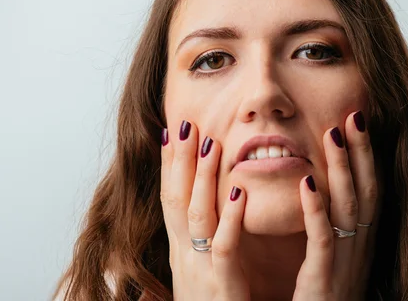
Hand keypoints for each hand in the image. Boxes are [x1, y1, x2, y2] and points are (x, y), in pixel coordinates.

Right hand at [160, 120, 250, 300]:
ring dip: (201, 177)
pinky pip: (224, 248)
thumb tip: (189, 218)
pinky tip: (238, 191)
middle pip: (175, 200)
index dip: (169, 165)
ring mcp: (199, 271)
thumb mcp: (197, 273)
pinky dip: (230, 218)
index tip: (171, 131)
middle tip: (185, 123)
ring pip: (195, 216)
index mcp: (180, 251)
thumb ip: (197, 244)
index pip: (170, 199)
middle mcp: (184, 257)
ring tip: (209, 142)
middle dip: (179, 160)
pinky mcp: (222, 287)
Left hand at [293, 111, 377, 300]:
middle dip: (361, 151)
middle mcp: (359, 247)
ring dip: (342, 168)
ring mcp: (345, 262)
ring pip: (348, 207)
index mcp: (360, 239)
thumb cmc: (322, 294)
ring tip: (333, 133)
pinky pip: (322, 239)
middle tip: (353, 114)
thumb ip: (330, 222)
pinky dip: (316, 210)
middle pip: (365, 190)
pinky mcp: (324, 279)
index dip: (366, 154)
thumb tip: (319, 184)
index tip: (357, 119)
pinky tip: (306, 183)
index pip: (369, 188)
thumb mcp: (332, 254)